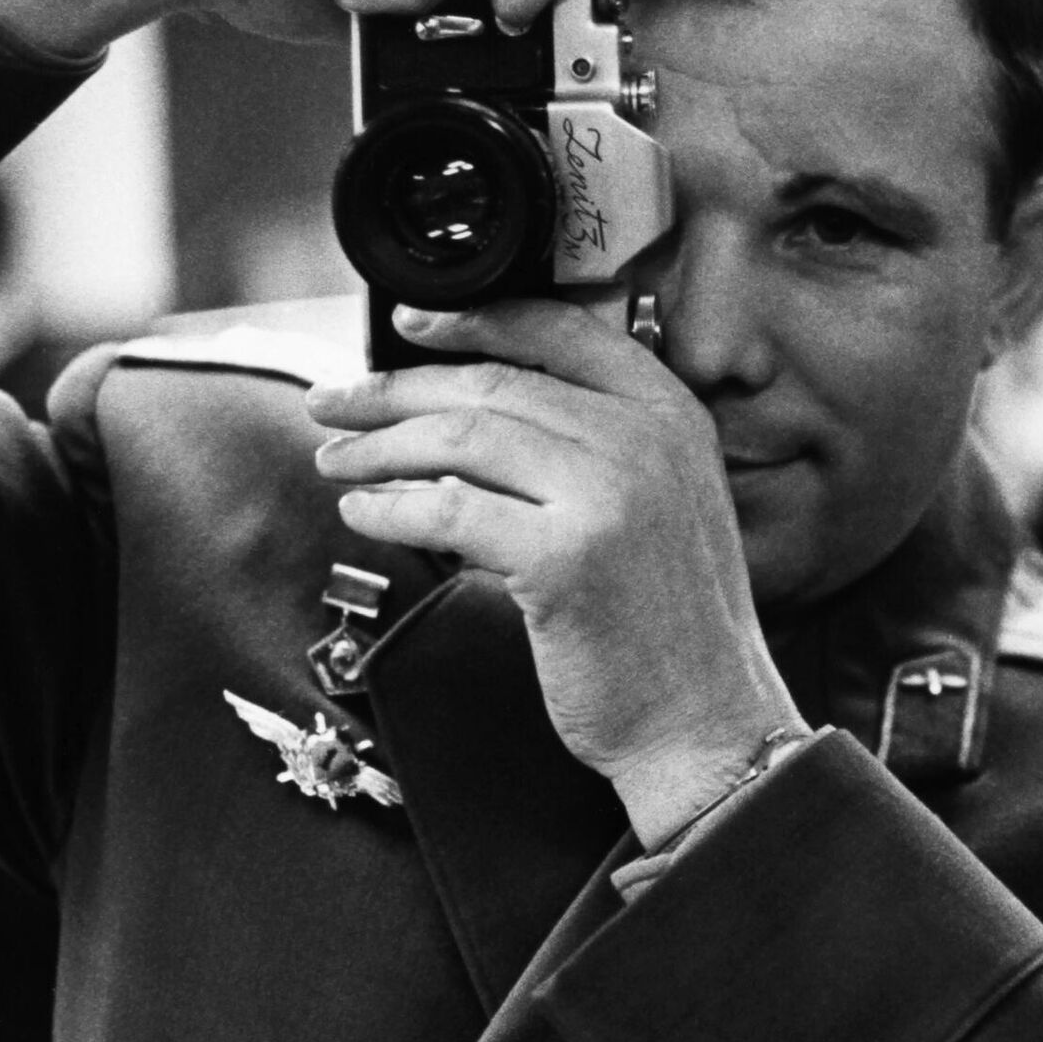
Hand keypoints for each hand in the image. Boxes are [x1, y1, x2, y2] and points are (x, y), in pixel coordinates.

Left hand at [304, 301, 807, 846]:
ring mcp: (609, 494)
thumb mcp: (662, 506)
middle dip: (396, 390)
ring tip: (336, 462)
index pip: (560, 333)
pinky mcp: (565, 555)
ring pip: (462, 437)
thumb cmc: (672, 628)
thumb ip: (599, 448)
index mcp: (672, 417)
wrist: (707, 721)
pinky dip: (392, 507)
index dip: (473, 320)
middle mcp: (646, 440)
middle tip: (336, 404)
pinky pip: (449, 508)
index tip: (410, 324)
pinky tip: (366, 513)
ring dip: (379, 447)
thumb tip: (472, 415)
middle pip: (494, 383)